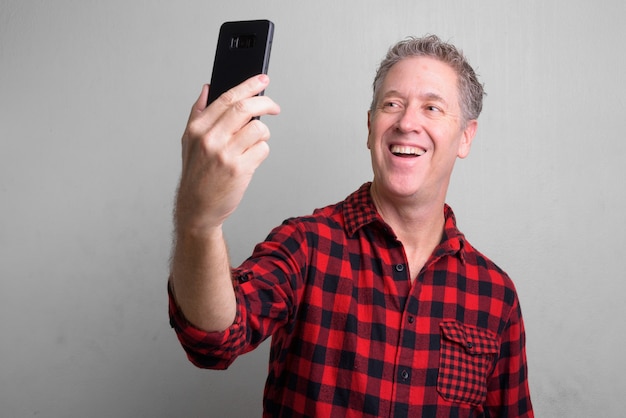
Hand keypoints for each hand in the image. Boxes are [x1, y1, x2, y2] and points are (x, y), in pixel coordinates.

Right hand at [175, 75, 280, 233]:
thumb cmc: (196, 174)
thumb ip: (198, 113)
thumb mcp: (189, 141)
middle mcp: (210, 139)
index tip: (262, 79)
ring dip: (263, 134)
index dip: (248, 85)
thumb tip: (208, 88)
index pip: (227, 98)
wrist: (197, 207)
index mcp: (198, 128)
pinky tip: (251, 159)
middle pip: (245, 108)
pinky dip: (262, 152)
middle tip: (274, 107)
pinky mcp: (240, 170)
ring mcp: (225, 154)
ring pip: (258, 129)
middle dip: (266, 103)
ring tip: (255, 142)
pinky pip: (262, 150)